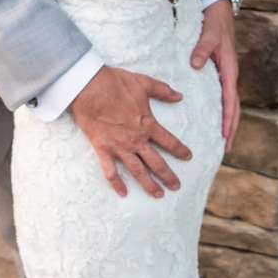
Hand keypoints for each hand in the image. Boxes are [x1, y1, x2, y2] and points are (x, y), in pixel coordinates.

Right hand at [69, 63, 191, 198]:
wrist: (89, 87)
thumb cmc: (115, 83)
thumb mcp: (143, 82)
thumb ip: (162, 90)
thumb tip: (179, 96)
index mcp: (148, 124)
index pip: (169, 142)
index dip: (180, 150)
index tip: (188, 157)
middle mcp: (136, 140)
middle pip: (156, 163)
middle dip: (168, 176)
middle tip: (176, 186)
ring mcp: (119, 147)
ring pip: (137, 171)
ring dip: (149, 185)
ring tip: (158, 195)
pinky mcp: (103, 149)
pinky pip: (110, 171)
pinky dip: (116, 183)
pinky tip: (123, 193)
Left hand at [191, 0, 238, 148]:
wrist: (219, 12)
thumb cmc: (215, 24)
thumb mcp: (209, 34)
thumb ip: (202, 49)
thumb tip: (195, 65)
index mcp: (229, 71)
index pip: (230, 101)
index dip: (228, 119)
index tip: (225, 135)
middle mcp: (230, 76)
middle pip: (234, 108)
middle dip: (231, 128)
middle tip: (226, 148)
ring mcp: (226, 76)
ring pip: (230, 104)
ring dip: (228, 122)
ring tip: (223, 141)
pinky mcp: (221, 74)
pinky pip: (224, 97)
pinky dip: (223, 111)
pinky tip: (215, 120)